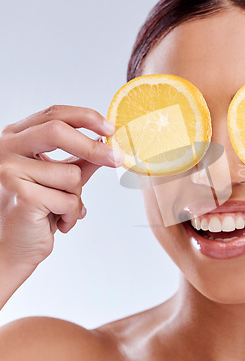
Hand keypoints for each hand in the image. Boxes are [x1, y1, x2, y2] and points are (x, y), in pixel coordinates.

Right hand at [0, 105, 123, 268]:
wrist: (13, 247)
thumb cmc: (35, 211)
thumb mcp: (60, 178)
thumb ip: (80, 159)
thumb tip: (106, 142)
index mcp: (16, 137)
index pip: (54, 114)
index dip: (86, 117)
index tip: (110, 128)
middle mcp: (6, 149)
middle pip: (57, 130)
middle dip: (93, 148)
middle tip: (116, 158)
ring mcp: (9, 170)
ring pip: (71, 173)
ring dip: (76, 197)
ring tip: (62, 210)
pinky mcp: (22, 194)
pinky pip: (69, 199)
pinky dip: (71, 214)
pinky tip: (57, 222)